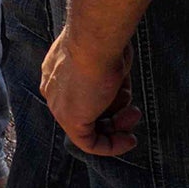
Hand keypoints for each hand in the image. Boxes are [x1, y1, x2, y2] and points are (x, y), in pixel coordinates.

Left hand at [42, 28, 139, 156]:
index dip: (106, 100)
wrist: (95, 41)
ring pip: (90, 126)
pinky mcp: (69, 121)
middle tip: (134, 112)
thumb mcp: (107, 57)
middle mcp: (54, 88)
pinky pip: (89, 143)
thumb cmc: (105, 42)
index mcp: (58, 70)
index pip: (80, 93)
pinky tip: (129, 140)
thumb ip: (107, 75)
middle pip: (86, 110)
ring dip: (119, 125)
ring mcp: (59, 105)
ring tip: (134, 114)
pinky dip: (111, 146)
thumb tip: (118, 89)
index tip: (126, 98)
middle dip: (115, 114)